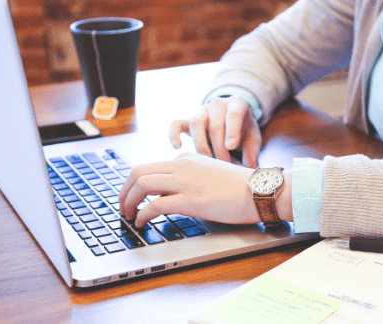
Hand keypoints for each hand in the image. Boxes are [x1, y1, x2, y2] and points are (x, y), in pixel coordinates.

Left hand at [119, 153, 259, 227]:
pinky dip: (142, 214)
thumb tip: (167, 195)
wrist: (260, 190)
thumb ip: (188, 179)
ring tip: (128, 216)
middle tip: (122, 206)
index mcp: (186, 159)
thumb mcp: (209, 174)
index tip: (131, 197)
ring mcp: (186, 181)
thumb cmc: (240, 187)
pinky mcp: (191, 199)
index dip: (134, 184)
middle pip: (138, 172)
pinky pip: (155, 205)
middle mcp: (182, 166)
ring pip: (142, 185)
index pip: (149, 167)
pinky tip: (142, 223)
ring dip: (128, 201)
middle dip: (124, 190)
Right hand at [169, 95, 260, 167]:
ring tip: (207, 163)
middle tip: (225, 166)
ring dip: (201, 145)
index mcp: (237, 104)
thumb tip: (249, 167)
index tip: (231, 146)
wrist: (232, 119)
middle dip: (219, 148)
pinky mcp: (188, 120)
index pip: (233, 114)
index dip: (232, 130)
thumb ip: (252, 150)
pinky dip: (174, 134)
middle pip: (215, 125)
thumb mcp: (253, 136)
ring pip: (196, 123)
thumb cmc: (244, 130)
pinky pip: (176, 124)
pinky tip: (177, 147)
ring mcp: (201, 111)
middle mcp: (218, 104)